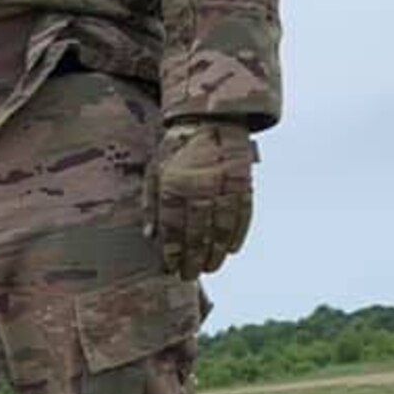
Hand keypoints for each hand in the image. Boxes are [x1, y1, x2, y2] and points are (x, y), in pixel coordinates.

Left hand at [145, 119, 256, 279]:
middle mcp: (199, 185)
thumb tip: (149, 236)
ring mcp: (223, 183)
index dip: (172, 250)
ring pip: (221, 225)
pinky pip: (243, 212)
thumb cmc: (176, 149)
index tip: (170, 268)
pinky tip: (232, 248)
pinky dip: (239, 232)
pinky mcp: (243, 179)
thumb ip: (151, 204)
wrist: (210, 117)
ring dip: (216, 250)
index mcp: (173, 184)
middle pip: (197, 230)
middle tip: (190, 275)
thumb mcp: (154, 171)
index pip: (173, 226)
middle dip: (193, 257)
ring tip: (210, 267)